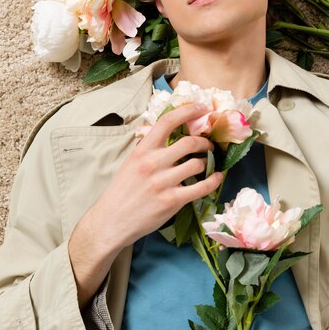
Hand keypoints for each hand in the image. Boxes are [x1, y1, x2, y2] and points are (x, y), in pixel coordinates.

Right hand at [69, 102, 222, 306]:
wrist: (112, 221)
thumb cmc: (122, 191)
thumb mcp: (131, 163)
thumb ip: (149, 149)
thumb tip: (167, 133)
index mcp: (142, 150)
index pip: (167, 121)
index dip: (188, 111)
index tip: (202, 108)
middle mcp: (153, 163)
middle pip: (189, 143)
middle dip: (204, 143)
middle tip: (209, 146)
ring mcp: (163, 182)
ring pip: (197, 164)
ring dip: (208, 162)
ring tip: (207, 164)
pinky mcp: (172, 201)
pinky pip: (201, 187)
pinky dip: (213, 181)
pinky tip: (216, 178)